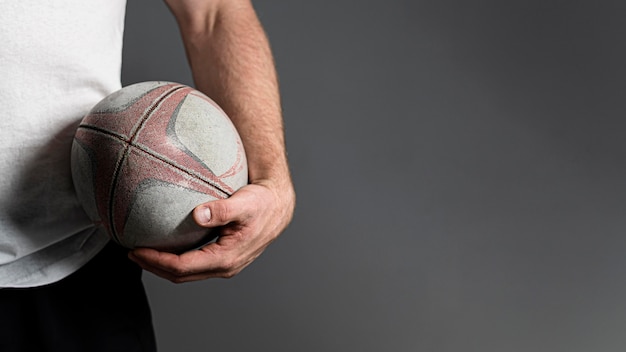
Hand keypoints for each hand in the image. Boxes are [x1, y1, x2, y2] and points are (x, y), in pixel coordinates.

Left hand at [128, 180, 294, 282]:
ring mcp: (224, 264)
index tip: (137, 250)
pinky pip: (193, 265)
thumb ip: (222, 210)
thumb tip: (198, 214)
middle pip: (181, 276)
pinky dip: (175, 260)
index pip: (183, 267)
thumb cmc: (262, 203)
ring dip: (163, 266)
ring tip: (142, 252)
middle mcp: (225, 266)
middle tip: (131, 253)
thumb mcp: (245, 203)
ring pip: (186, 273)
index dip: (158, 261)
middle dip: (154, 266)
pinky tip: (165, 247)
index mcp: (227, 257)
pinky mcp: (222, 258)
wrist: (278, 206)